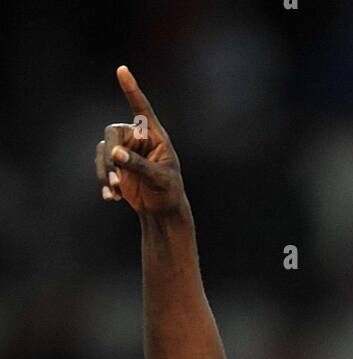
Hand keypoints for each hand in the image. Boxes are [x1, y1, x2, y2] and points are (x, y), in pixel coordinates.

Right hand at [95, 66, 184, 216]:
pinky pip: (101, 167)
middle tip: (115, 181)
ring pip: (104, 151)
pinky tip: (112, 198)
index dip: (131, 89)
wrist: (162, 211)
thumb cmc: (169, 192)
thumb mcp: (159, 178)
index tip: (122, 70)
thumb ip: (138, 165)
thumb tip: (115, 153)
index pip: (141, 108)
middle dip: (111, 157)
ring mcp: (124, 151)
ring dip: (106, 173)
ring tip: (113, 193)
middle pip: (113, 134)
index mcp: (154, 135)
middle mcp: (137, 138)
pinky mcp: (115, 165)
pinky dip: (104, 182)